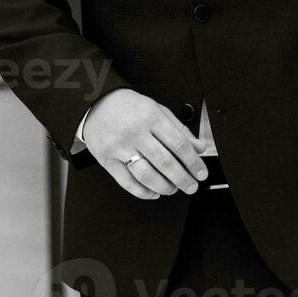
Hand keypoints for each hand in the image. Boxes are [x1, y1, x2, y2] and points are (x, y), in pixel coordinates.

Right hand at [83, 89, 208, 199]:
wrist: (96, 103)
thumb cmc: (129, 107)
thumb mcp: (158, 110)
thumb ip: (179, 129)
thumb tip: (198, 148)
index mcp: (151, 117)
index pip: (178, 144)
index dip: (193, 162)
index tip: (200, 173)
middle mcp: (136, 133)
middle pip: (164, 161)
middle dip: (182, 178)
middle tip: (191, 186)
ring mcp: (120, 147)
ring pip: (146, 174)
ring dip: (164, 186)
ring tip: (173, 189)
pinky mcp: (107, 160)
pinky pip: (126, 182)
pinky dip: (142, 191)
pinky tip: (153, 192)